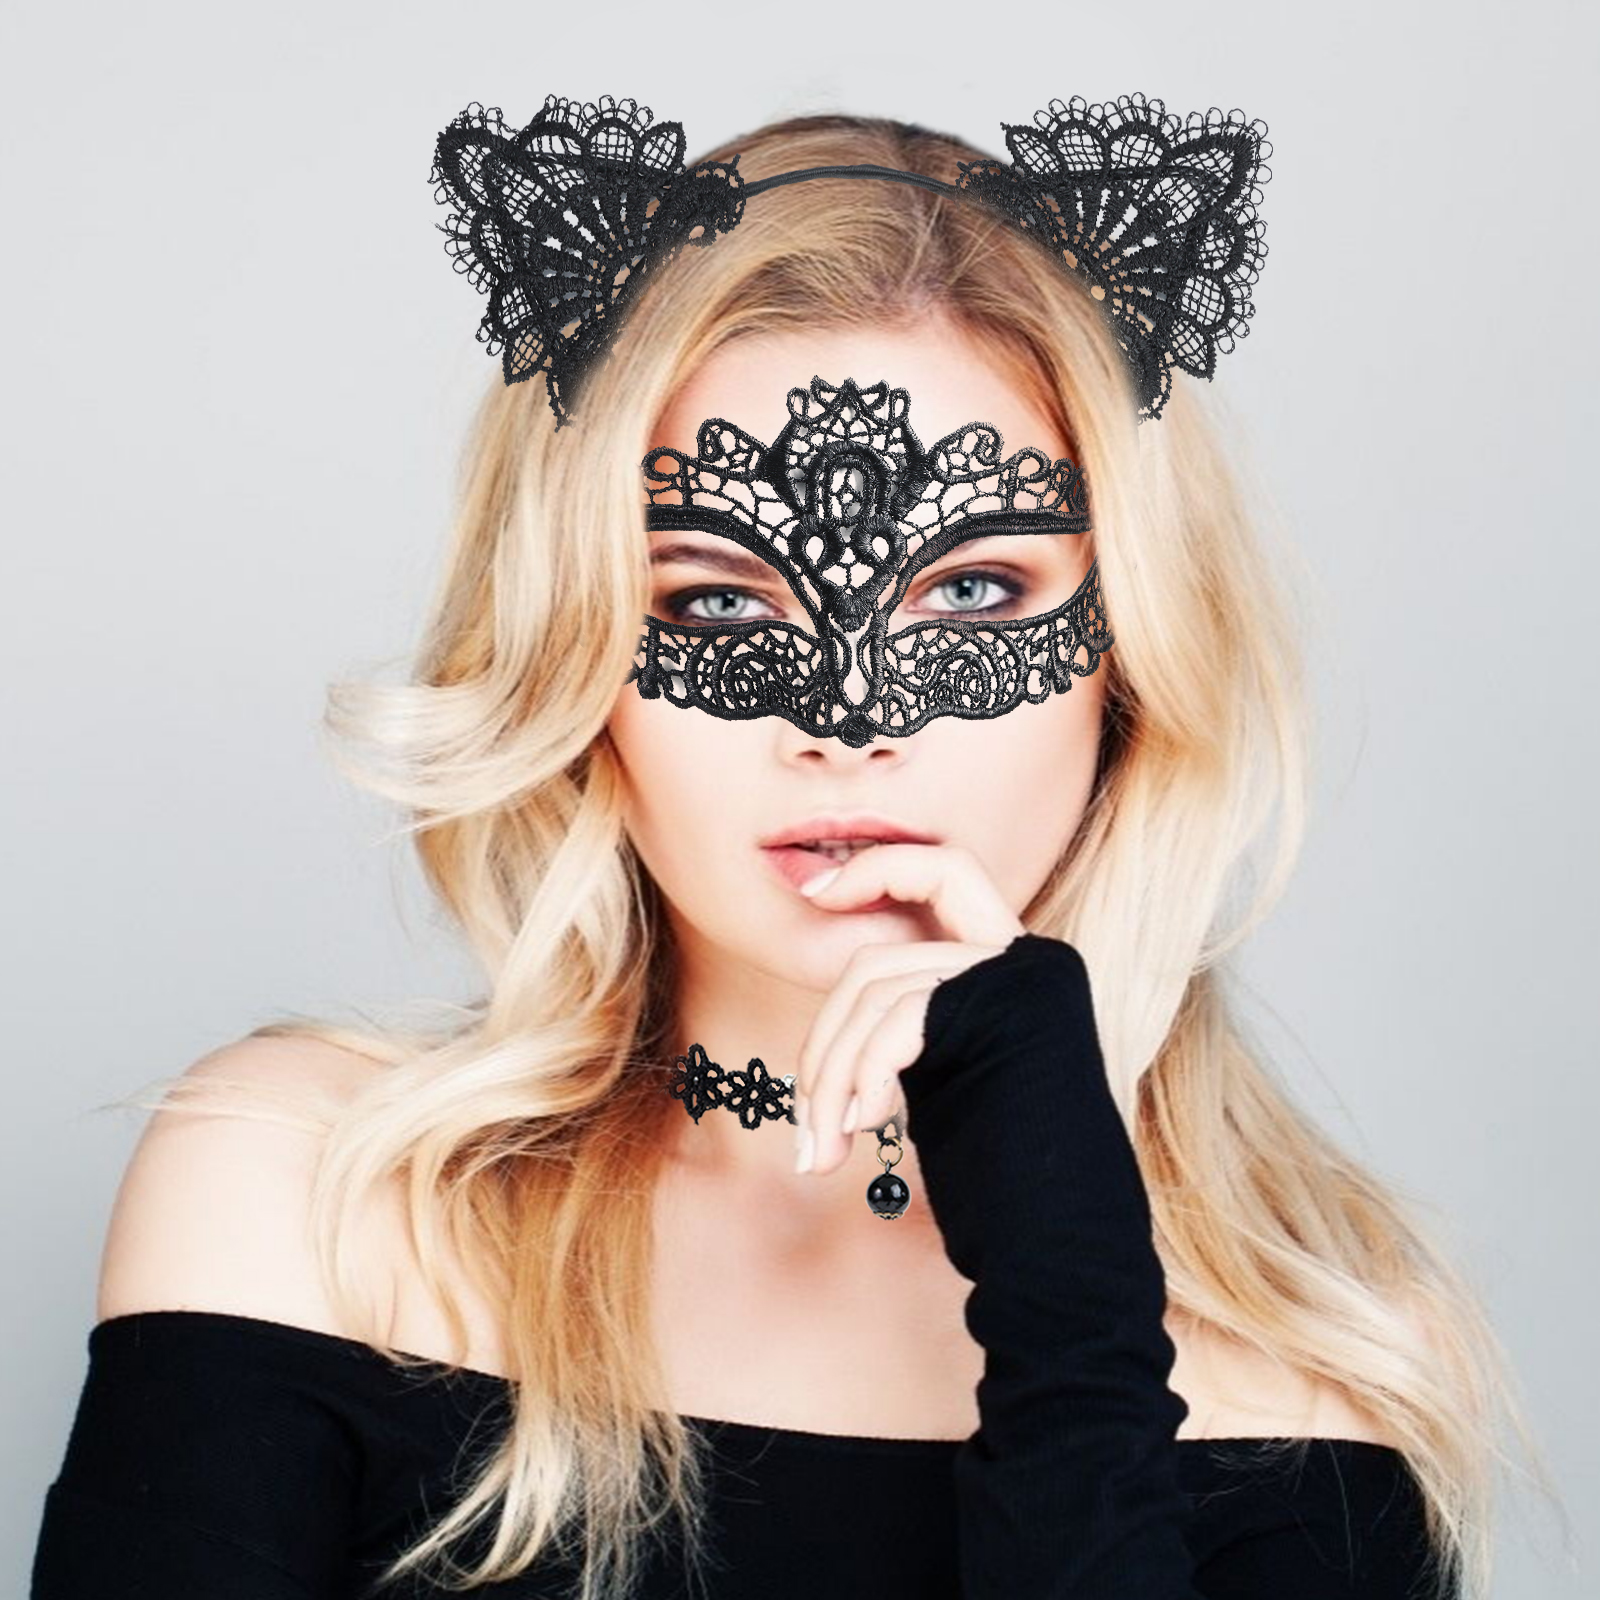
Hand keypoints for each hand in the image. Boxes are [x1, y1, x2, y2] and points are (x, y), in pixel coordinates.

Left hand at [790, 842, 1024, 1175]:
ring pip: (875, 992)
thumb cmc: (1003, 1178)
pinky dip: (862, 1073)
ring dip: (831, 1079)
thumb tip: (833, 1029)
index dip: (879, 868)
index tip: (816, 893)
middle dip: (825, 1038)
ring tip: (823, 1150)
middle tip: (805, 1118)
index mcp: (1015, 969)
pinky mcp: (1006, 1001)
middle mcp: (1027, 958)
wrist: (1061, 1232)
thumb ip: (915, 1027)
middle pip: (880, 957)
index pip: (943, 870)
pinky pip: (898, 1016)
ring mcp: (1019, 976)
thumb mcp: (951, 1080)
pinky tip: (861, 1125)